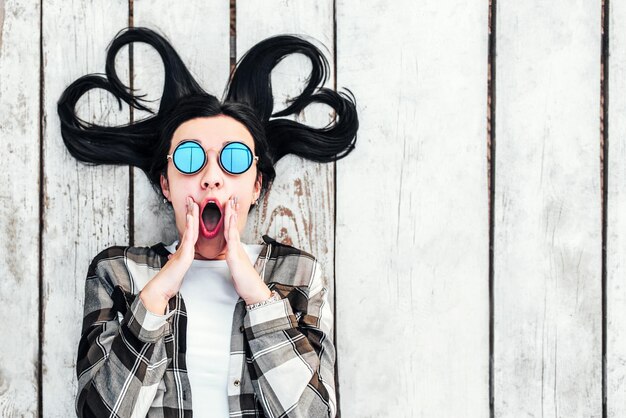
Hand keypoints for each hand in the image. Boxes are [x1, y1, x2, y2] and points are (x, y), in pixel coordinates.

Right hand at [140, 196, 198, 312]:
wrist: (160, 289)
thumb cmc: (169, 281)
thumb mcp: (178, 269)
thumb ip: (179, 261)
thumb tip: (176, 256)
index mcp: (184, 250)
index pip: (191, 232)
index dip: (192, 219)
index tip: (193, 208)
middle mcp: (184, 248)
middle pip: (190, 227)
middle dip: (191, 212)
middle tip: (192, 199)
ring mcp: (184, 250)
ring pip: (190, 230)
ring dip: (192, 216)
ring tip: (193, 203)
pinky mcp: (184, 255)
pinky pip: (189, 239)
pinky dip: (191, 228)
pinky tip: (192, 219)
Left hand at [223, 196, 271, 304]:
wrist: (253, 290)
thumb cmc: (245, 280)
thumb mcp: (237, 267)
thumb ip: (234, 258)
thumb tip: (232, 253)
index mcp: (235, 249)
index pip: (231, 229)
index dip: (230, 216)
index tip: (230, 205)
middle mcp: (236, 247)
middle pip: (232, 225)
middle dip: (232, 210)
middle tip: (232, 197)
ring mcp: (236, 251)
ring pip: (232, 229)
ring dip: (231, 215)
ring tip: (230, 203)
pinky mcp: (235, 257)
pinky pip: (231, 241)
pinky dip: (230, 230)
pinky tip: (229, 222)